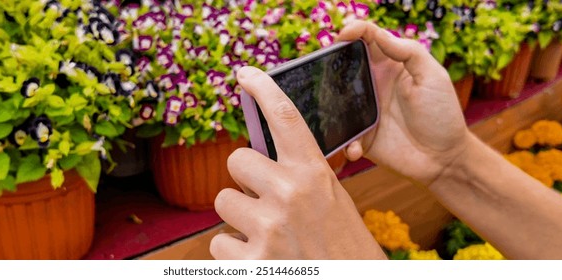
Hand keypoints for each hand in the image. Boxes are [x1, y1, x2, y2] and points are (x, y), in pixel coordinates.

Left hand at [210, 66, 385, 259]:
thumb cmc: (343, 244)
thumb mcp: (331, 199)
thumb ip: (299, 175)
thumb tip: (256, 159)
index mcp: (314, 173)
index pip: (285, 117)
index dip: (263, 88)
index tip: (246, 74)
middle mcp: (290, 194)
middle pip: (236, 160)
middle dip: (245, 181)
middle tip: (265, 199)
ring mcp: (269, 228)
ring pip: (223, 202)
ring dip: (238, 219)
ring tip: (268, 235)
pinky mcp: (252, 263)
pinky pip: (218, 244)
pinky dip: (235, 255)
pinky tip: (262, 259)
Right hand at [339, 21, 471, 186]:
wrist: (444, 158)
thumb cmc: (442, 114)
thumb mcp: (433, 76)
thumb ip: (409, 52)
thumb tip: (378, 33)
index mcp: (390, 65)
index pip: (367, 39)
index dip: (353, 31)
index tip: (343, 36)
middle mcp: (373, 84)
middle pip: (343, 65)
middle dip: (330, 62)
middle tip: (325, 67)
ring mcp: (364, 110)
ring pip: (334, 99)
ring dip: (328, 101)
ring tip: (330, 107)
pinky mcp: (360, 136)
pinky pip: (342, 135)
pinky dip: (345, 141)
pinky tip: (357, 147)